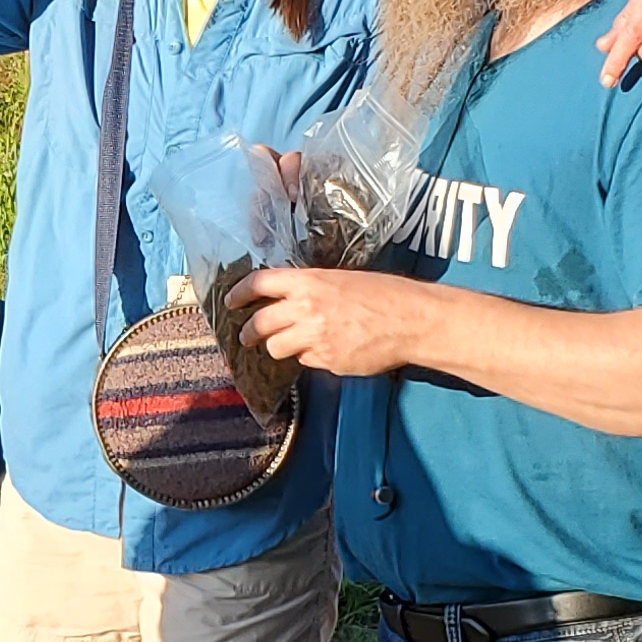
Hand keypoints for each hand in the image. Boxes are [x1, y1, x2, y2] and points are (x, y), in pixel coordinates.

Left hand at [233, 266, 444, 378]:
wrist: (411, 320)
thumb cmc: (383, 294)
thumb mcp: (341, 279)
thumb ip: (310, 289)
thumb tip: (287, 301)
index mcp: (308, 282)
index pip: (259, 283)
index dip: (239, 293)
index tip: (230, 302)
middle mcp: (305, 309)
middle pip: (259, 324)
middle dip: (248, 332)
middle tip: (246, 336)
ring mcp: (315, 338)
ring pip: (276, 348)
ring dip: (280, 347)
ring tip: (293, 343)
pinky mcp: (327, 361)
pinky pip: (306, 361)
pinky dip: (312, 357)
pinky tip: (331, 348)